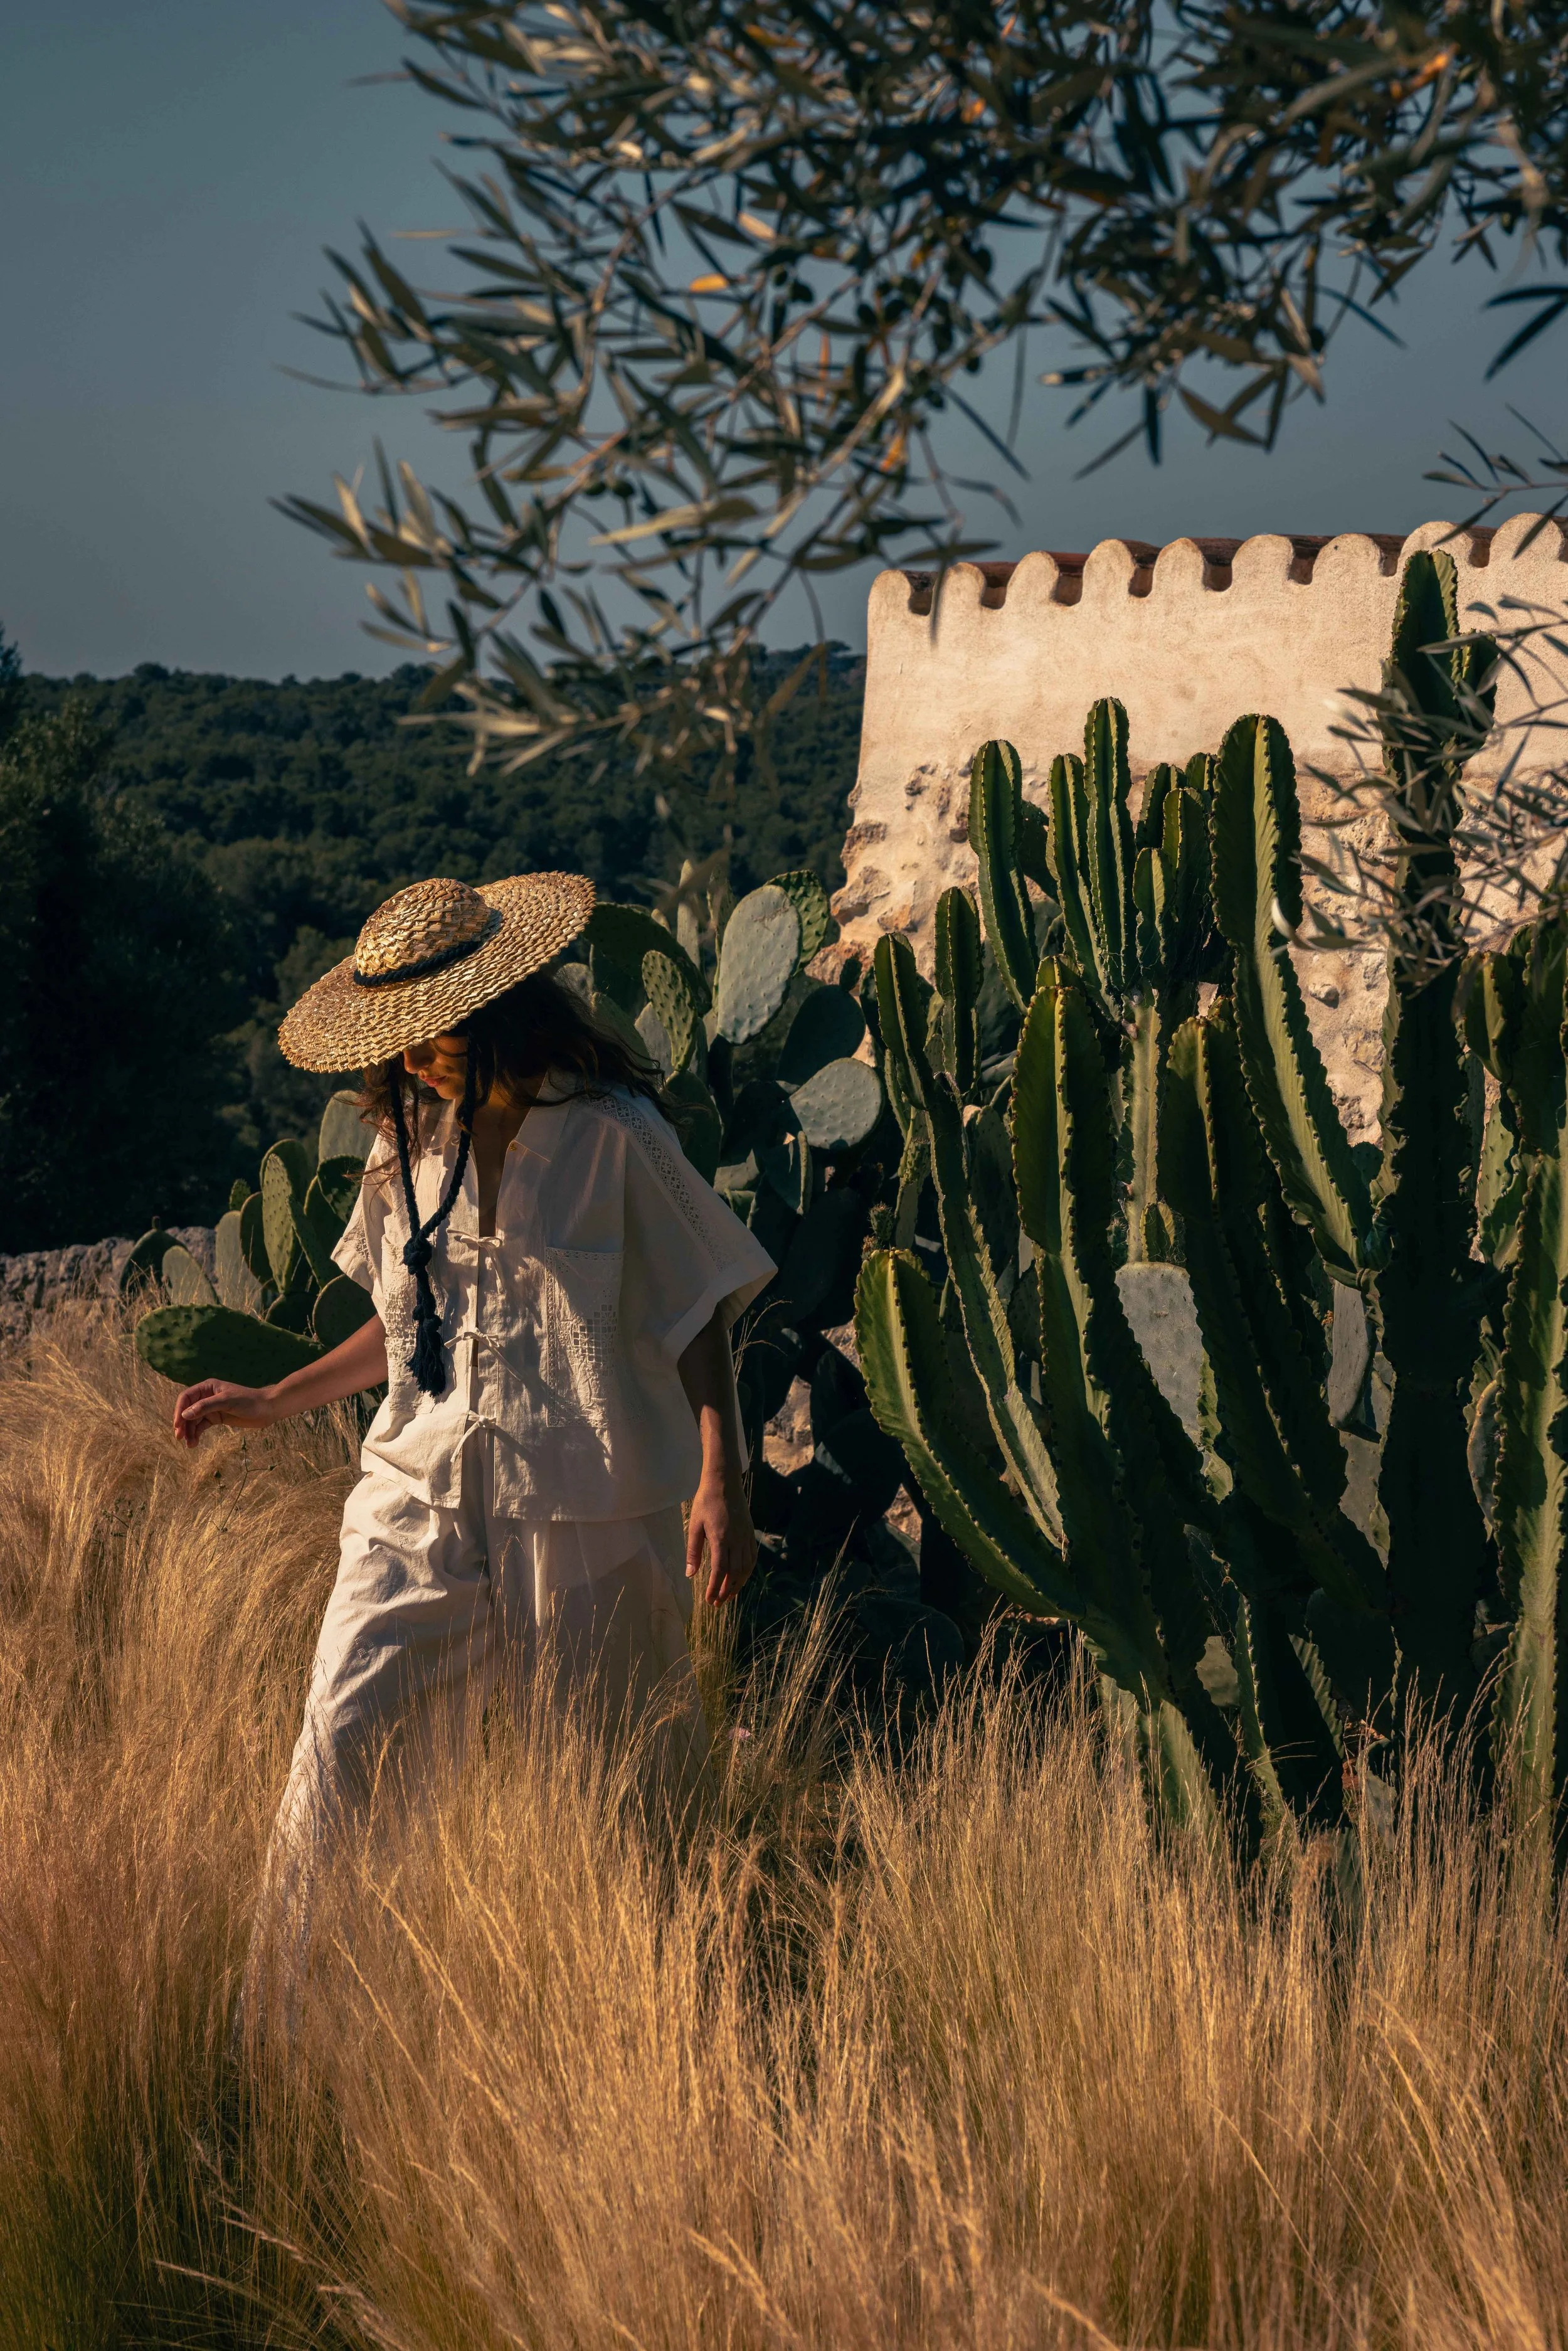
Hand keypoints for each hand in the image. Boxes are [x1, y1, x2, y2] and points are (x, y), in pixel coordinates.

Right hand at [172, 1379, 278, 1448]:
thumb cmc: (249, 1401)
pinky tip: (194, 1443)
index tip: (177, 1425)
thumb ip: (206, 1406)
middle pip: (187, 1410)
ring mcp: (211, 1408)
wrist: (267, 1409)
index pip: (186, 1397)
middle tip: (179, 1437)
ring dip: (189, 1432)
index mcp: (208, 1387)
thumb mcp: (227, 1401)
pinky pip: (202, 1426)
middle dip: (182, 1424)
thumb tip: (185, 1414)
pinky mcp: (217, 1418)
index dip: (179, 1410)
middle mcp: (207, 1396)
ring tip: (190, 1444)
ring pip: (193, 1420)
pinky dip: (197, 1434)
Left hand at [686, 1475, 756, 1606]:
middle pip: (735, 1573)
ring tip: (729, 1594)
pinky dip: (748, 1570)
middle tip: (718, 1603)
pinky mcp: (750, 1532)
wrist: (724, 1482)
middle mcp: (736, 1540)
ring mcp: (746, 1536)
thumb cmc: (706, 1502)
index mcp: (721, 1539)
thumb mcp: (695, 1526)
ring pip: (746, 1567)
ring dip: (738, 1584)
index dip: (715, 1588)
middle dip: (727, 1591)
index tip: (709, 1600)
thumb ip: (693, 1551)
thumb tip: (690, 1575)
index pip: (719, 1571)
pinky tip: (741, 1577)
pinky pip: (752, 1556)